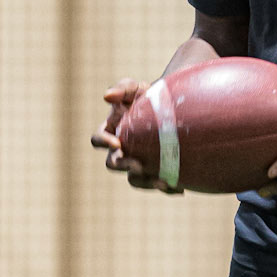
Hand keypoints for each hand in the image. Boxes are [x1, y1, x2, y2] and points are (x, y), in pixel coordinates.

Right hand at [90, 78, 180, 192]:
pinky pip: (157, 184)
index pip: (97, 139)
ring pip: (134, 180)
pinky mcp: (155, 171)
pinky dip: (167, 188)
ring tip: (162, 182)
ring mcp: (137, 162)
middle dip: (123, 166)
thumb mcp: (137, 89)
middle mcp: (121, 150)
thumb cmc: (149, 96)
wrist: (172, 107)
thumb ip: (123, 88)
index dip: (103, 143)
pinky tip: (178, 188)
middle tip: (138, 165)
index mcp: (111, 131)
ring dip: (145, 182)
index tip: (117, 143)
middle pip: (113, 164)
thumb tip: (107, 96)